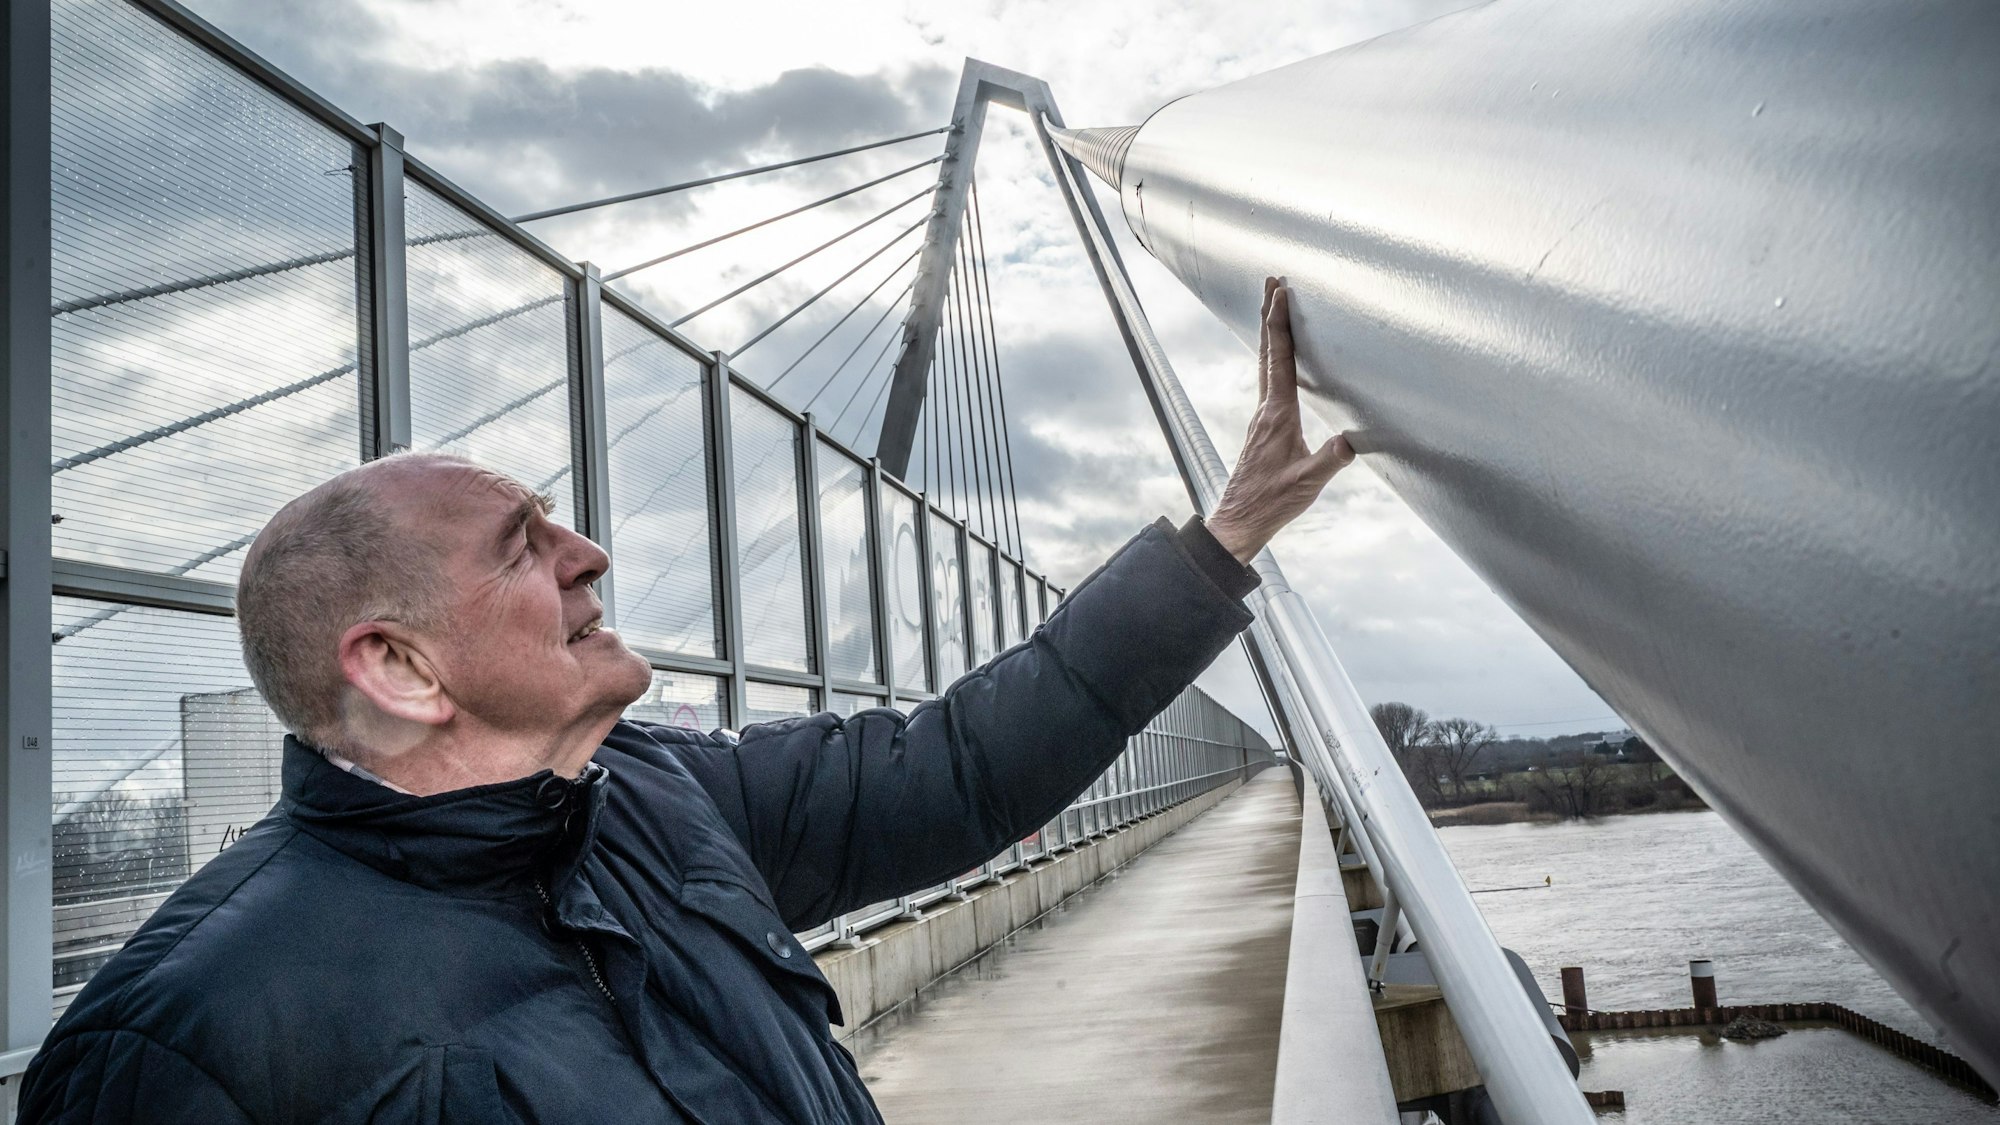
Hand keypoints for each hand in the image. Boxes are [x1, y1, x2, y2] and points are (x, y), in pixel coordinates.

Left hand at [1206, 277, 1353, 563]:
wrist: (1241, 519)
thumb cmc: (1273, 501)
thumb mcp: (1308, 482)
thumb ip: (1331, 458)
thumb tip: (1353, 438)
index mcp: (1278, 414)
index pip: (1279, 358)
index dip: (1281, 323)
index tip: (1282, 292)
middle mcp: (1266, 409)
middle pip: (1266, 351)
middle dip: (1270, 314)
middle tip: (1271, 281)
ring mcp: (1262, 416)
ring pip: (1264, 363)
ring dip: (1269, 332)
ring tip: (1272, 306)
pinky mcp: (1263, 426)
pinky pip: (1267, 380)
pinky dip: (1272, 357)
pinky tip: (1277, 359)